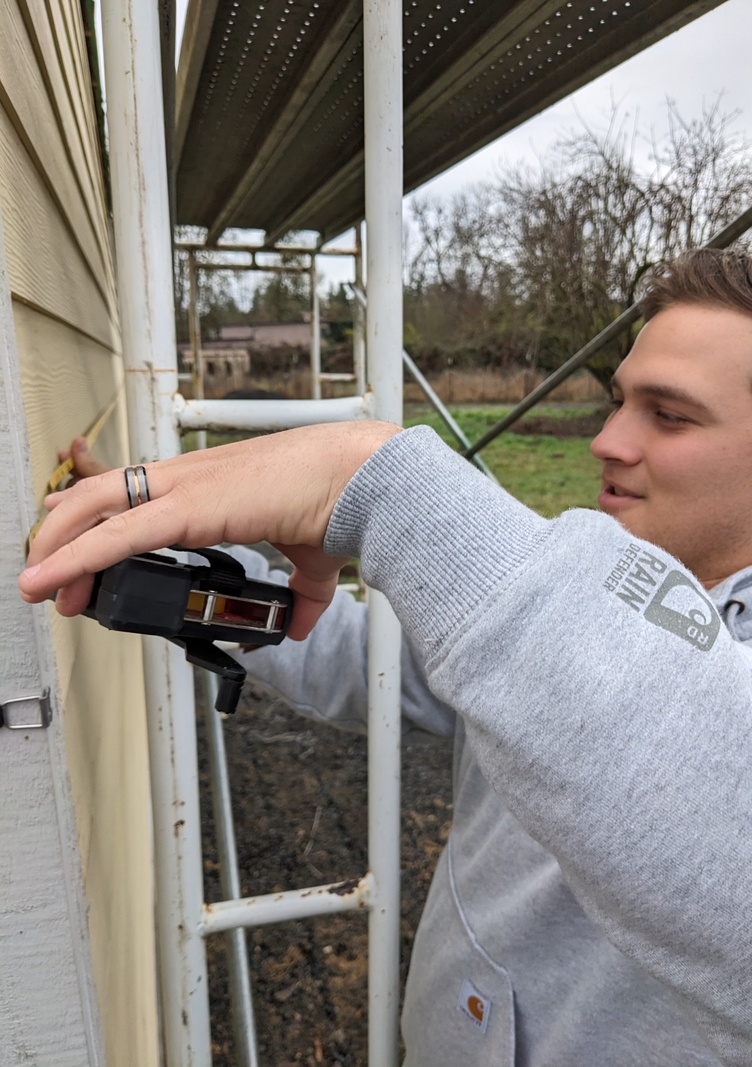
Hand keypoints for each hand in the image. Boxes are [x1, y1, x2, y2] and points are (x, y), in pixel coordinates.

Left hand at [20, 421, 400, 639]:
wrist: (358, 479)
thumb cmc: (336, 501)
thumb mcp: (310, 564)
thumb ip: (299, 598)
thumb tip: (294, 628)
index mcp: (208, 485)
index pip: (132, 488)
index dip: (92, 509)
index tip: (67, 531)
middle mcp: (186, 478)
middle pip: (97, 494)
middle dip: (62, 535)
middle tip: (46, 577)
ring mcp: (183, 487)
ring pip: (92, 507)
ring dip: (57, 547)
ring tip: (37, 586)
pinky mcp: (188, 507)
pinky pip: (116, 534)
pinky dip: (76, 557)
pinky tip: (52, 581)